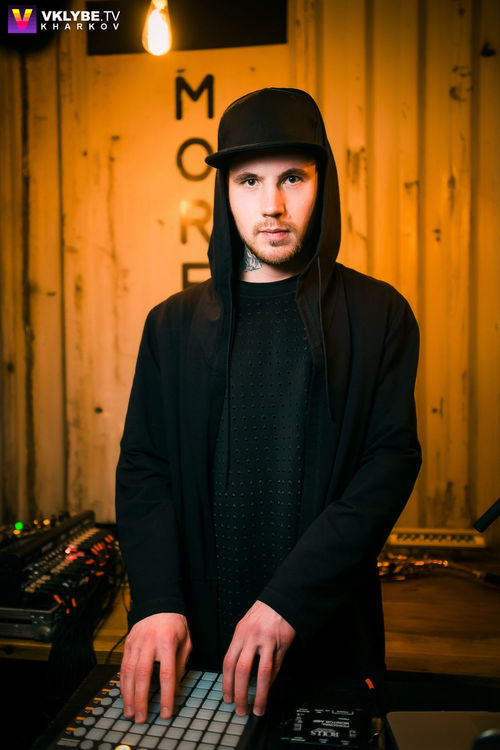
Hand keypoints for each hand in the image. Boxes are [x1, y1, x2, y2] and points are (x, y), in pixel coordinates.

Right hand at [120, 612, 191, 722]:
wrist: (159, 605)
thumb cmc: (175, 625)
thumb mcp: (185, 642)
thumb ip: (180, 664)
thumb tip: (175, 689)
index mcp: (167, 641)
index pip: (166, 673)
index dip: (166, 695)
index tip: (166, 712)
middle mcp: (149, 642)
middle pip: (143, 675)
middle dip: (141, 699)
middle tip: (141, 718)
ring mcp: (136, 642)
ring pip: (129, 672)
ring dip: (128, 695)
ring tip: (130, 712)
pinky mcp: (127, 644)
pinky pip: (123, 666)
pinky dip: (123, 683)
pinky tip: (125, 696)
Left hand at [223, 600, 294, 716]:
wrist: (282, 600)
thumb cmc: (263, 613)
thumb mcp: (246, 625)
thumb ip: (241, 646)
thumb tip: (236, 672)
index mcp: (239, 634)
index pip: (228, 662)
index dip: (226, 683)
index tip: (227, 698)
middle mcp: (251, 638)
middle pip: (242, 670)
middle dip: (239, 693)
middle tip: (240, 709)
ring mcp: (267, 642)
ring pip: (261, 673)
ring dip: (259, 695)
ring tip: (257, 709)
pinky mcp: (282, 645)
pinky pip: (275, 667)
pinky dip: (271, 682)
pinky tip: (268, 692)